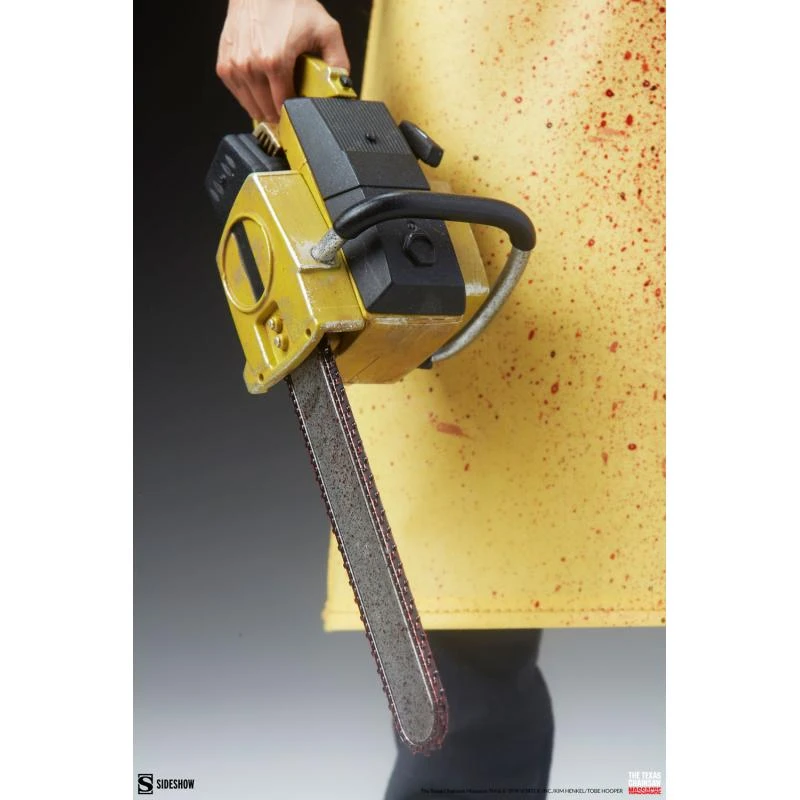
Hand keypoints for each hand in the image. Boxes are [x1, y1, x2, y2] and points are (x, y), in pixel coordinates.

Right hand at [217, 0, 349, 122]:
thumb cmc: (289, 4)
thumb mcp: (326, 30)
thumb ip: (339, 62)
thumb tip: (342, 86)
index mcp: (274, 62)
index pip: (285, 107)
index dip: (296, 112)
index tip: (301, 108)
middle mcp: (250, 66)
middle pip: (267, 111)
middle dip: (281, 111)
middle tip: (291, 100)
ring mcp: (234, 68)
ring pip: (252, 108)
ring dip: (265, 106)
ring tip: (277, 93)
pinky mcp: (224, 66)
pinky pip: (238, 95)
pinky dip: (250, 96)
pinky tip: (262, 86)